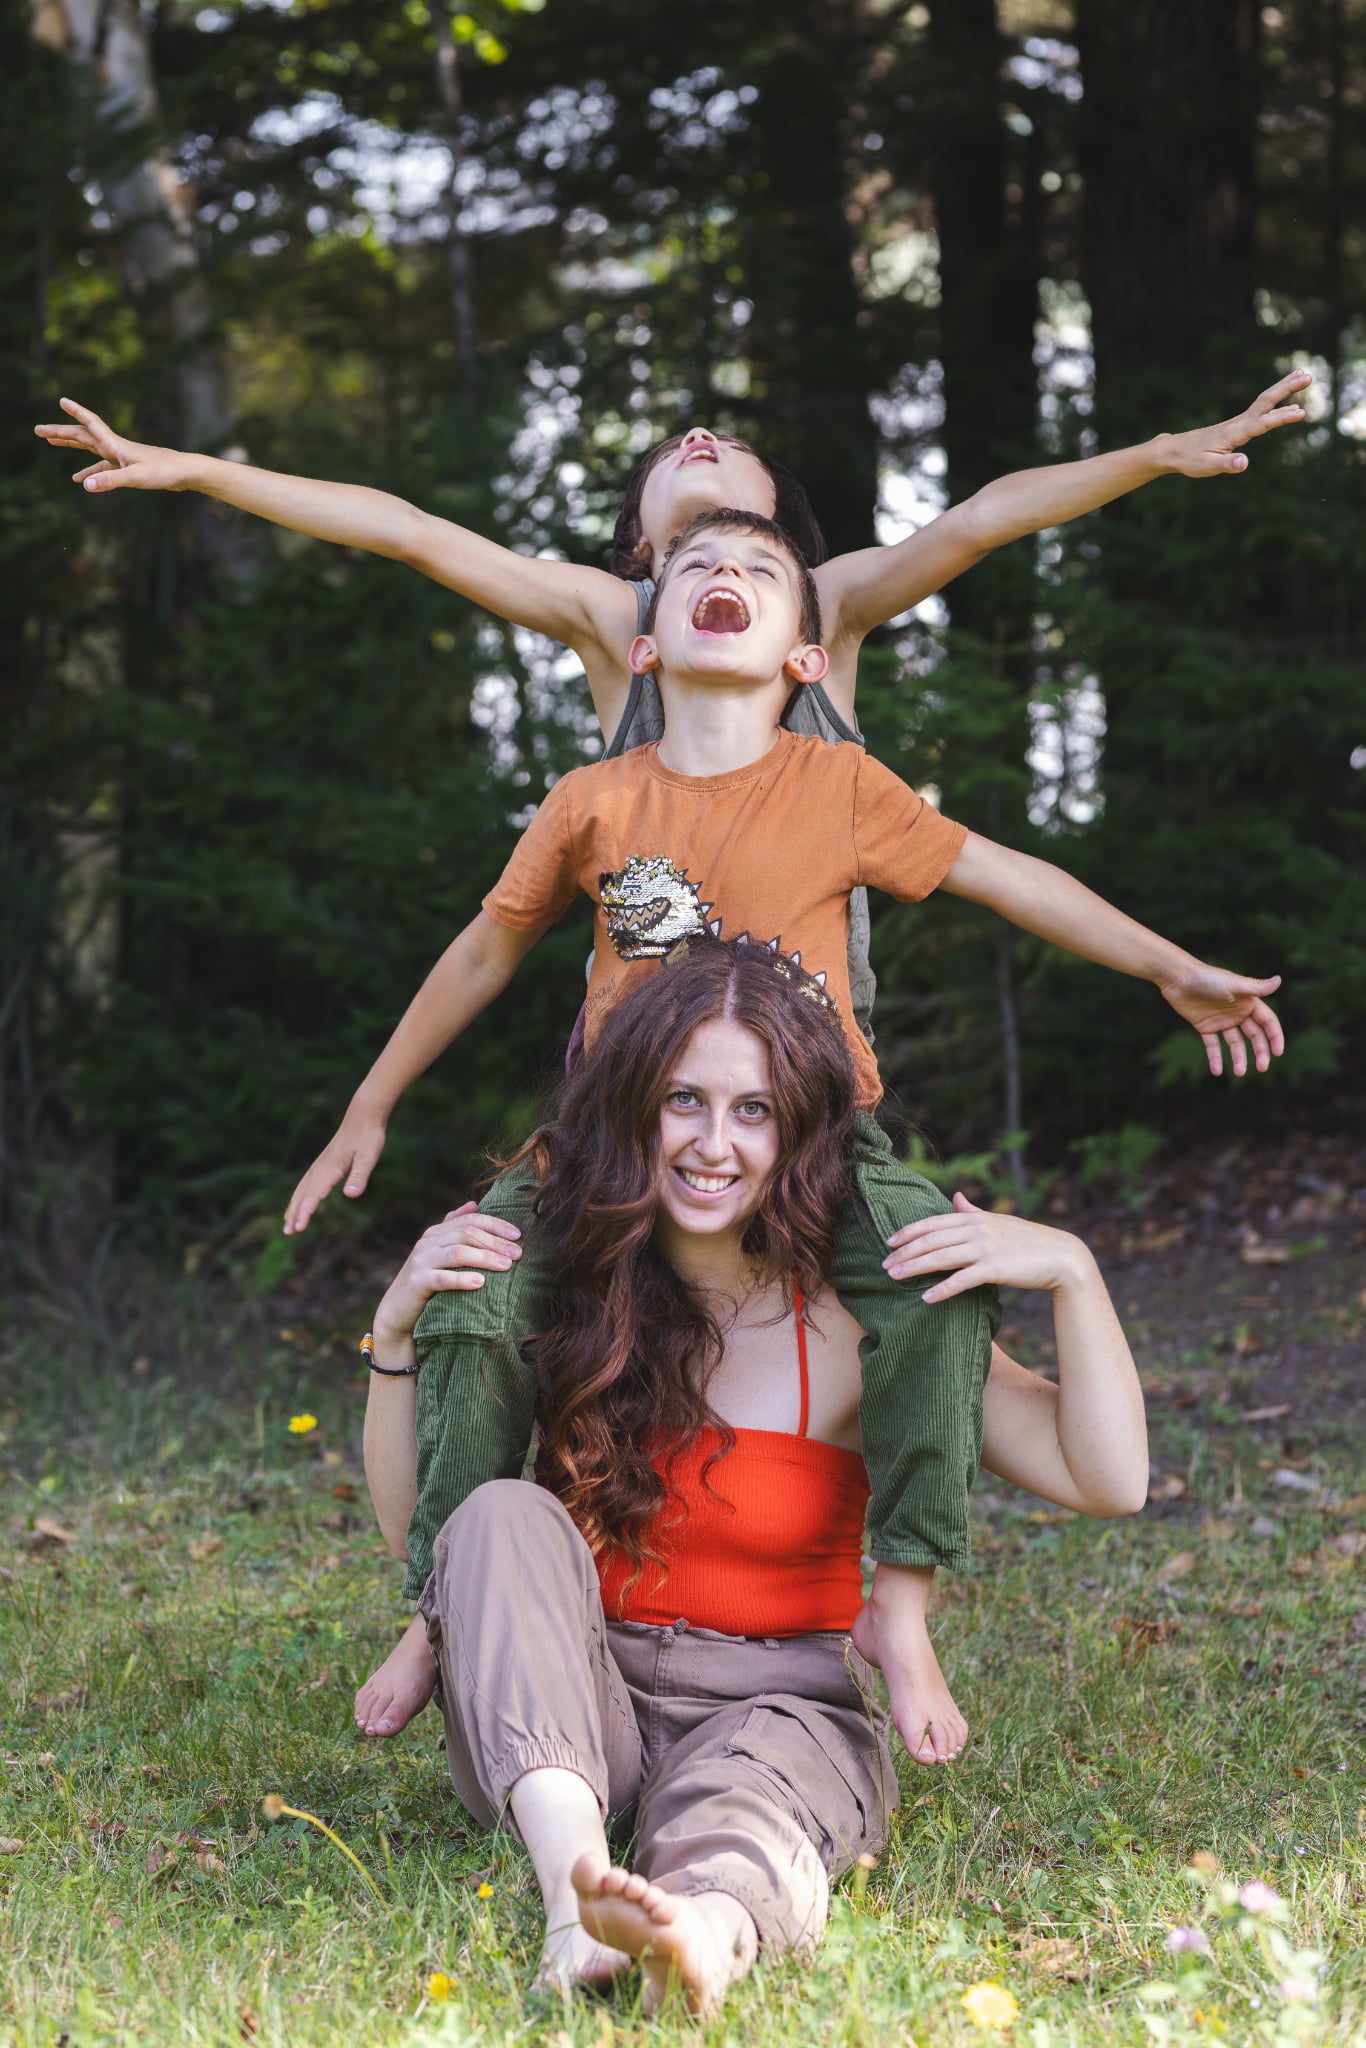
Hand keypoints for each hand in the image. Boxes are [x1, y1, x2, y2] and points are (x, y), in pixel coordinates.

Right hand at [33, 397, 191, 493]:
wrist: (186, 473)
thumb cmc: (164, 472)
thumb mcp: (135, 478)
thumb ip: (110, 480)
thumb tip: (85, 485)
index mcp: (115, 445)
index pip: (90, 423)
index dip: (76, 412)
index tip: (62, 400)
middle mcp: (115, 447)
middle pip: (82, 435)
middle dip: (60, 432)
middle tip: (38, 430)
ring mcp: (120, 456)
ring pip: (89, 447)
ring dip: (70, 445)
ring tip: (51, 442)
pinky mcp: (127, 467)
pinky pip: (101, 467)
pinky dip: (90, 471)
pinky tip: (80, 480)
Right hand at [283, 1101, 388, 1234]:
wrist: (363, 1116)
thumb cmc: (368, 1138)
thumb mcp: (368, 1158)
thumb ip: (359, 1177)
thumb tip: (351, 1195)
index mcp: (329, 1170)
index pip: (313, 1196)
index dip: (305, 1213)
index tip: (298, 1229)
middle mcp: (320, 1168)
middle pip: (302, 1195)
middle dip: (295, 1214)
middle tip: (288, 1233)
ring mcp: (320, 1165)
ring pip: (301, 1189)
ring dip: (294, 1206)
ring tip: (287, 1222)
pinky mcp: (324, 1162)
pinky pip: (306, 1182)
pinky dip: (300, 1195)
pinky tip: (301, 1200)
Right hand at [375, 1203, 521, 1339]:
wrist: (398, 1310)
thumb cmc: (426, 1281)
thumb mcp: (439, 1252)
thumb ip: (454, 1228)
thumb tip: (475, 1204)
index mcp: (436, 1232)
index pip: (470, 1220)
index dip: (495, 1225)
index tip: (518, 1235)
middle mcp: (428, 1242)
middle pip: (466, 1234)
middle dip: (495, 1242)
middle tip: (518, 1254)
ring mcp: (421, 1261)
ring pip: (458, 1253)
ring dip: (485, 1257)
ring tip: (507, 1266)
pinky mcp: (417, 1282)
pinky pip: (443, 1278)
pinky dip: (462, 1279)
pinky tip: (481, 1282)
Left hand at [883, 1193, 1091, 1299]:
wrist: (1061, 1256)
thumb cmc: (1027, 1241)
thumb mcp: (998, 1221)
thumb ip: (974, 1211)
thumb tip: (956, 1197)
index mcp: (975, 1218)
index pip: (933, 1222)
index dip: (908, 1231)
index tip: (888, 1241)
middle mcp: (977, 1229)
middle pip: (931, 1240)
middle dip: (904, 1252)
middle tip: (883, 1265)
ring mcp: (985, 1249)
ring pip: (940, 1258)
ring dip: (914, 1268)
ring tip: (894, 1277)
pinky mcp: (995, 1269)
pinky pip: (962, 1280)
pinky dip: (942, 1289)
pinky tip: (926, 1298)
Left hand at [1158, 368, 1309, 477]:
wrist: (1175, 450)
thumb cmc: (1191, 460)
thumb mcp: (1208, 467)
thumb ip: (1227, 465)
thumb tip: (1245, 463)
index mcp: (1234, 433)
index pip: (1262, 423)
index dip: (1281, 418)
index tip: (1300, 413)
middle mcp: (1239, 423)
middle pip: (1266, 401)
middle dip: (1287, 388)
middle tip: (1308, 376)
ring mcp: (1239, 421)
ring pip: (1265, 400)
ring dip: (1284, 387)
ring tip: (1304, 375)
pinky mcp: (1239, 424)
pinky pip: (1261, 407)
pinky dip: (1275, 397)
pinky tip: (1285, 396)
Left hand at [1158, 959, 1283, 1076]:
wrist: (1178, 978)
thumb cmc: (1207, 978)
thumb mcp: (1233, 984)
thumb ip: (1256, 987)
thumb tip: (1279, 980)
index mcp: (1249, 1002)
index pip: (1268, 1022)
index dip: (1275, 1037)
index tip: (1278, 1053)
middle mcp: (1238, 1012)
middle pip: (1255, 1036)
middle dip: (1260, 1052)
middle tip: (1262, 1068)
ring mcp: (1222, 1021)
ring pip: (1235, 1044)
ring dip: (1239, 1058)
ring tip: (1239, 1073)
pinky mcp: (1205, 1026)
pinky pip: (1213, 1045)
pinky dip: (1215, 1058)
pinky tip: (1217, 1071)